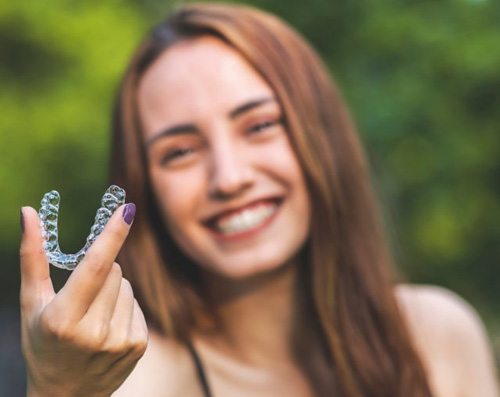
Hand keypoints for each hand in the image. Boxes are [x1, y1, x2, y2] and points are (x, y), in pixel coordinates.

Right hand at [19, 204, 147, 396]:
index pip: (94, 266)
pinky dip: (124, 308)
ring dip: (113, 291)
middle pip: (114, 270)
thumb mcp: (31, 304)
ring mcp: (119, 341)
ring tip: (93, 317)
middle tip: (82, 297)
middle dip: (100, 272)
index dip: (112, 234)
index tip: (127, 208)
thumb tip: (28, 212)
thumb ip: (32, 256)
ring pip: (127, 286)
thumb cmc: (42, 343)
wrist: (65, 396)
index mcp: (63, 319)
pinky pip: (137, 304)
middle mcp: (94, 332)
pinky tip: (107, 328)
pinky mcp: (138, 346)